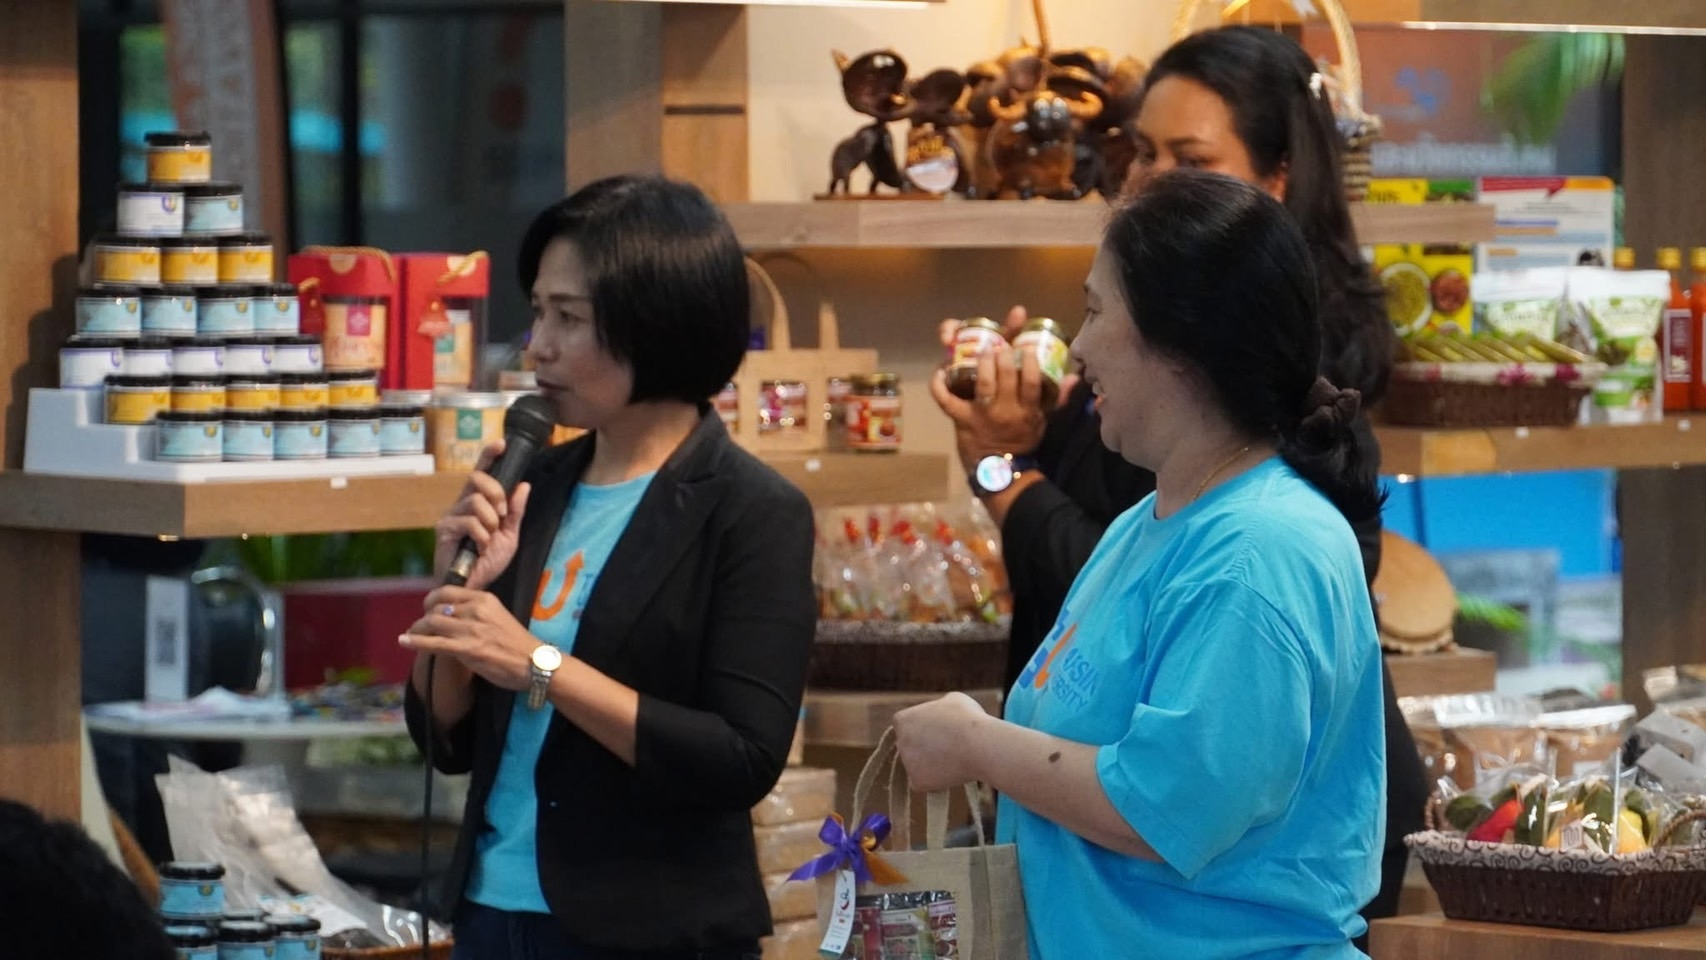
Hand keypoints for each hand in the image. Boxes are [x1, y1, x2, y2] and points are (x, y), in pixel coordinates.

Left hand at [400, 586, 542, 692]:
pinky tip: (403, 641)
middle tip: (419, 627)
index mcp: (485, 599)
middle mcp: (476, 610)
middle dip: (423, 617)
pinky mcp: (466, 649)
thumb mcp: (499, 616)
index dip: (432, 599)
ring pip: (431, 622)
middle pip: (436, 607)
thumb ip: (477, 613)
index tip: (428, 609)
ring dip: (416, 629)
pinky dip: (414, 641)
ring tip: (410, 635)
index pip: (447, 591)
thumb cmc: (518, 644)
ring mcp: (470, 629)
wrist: (535, 663)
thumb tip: (454, 615)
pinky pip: (433, 643)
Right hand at [433, 440, 531, 590]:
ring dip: (490, 521)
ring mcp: (451, 515)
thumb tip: (524, 485)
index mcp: (478, 503)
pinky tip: (480, 549)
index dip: (489, 456)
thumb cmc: (488, 562)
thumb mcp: (509, 536)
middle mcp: (461, 504)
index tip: (501, 443)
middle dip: (496, 493)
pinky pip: (469, 521)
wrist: (473, 587)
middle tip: (502, 515)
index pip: (481, 472)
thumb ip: (515, 512)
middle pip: (477, 478)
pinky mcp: (444, 529)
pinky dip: (482, 536)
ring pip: (476, 501)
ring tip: (489, 539)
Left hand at [894, 692, 992, 792]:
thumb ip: (938, 707)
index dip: (924, 727)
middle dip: (925, 747)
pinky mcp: (917, 782)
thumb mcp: (952, 700)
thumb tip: (941, 712)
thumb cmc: (968, 719)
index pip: (905, 726)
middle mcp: (900, 741)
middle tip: (948, 746)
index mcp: (901, 719)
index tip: (940, 730)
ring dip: (932, 764)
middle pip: (910, 747)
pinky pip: (925, 783)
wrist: (980, 745)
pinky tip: (952, 772)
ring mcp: (906, 763)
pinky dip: (937, 781)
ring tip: (954, 758)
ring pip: (918, 766)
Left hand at [929, 333, 1048, 474]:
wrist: (1000, 471)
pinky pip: (947, 400)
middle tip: (1001, 346)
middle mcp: (1006, 410)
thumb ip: (1057, 398)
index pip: (1032, 381)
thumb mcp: (1043, 421)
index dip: (1030, 360)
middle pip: (1007, 375)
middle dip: (1004, 355)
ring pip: (983, 382)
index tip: (1027, 348)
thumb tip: (1072, 376)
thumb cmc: (1023, 441)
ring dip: (983, 362)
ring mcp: (982, 414)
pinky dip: (939, 385)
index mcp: (1027, 410)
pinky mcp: (961, 419)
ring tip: (983, 350)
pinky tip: (941, 372)